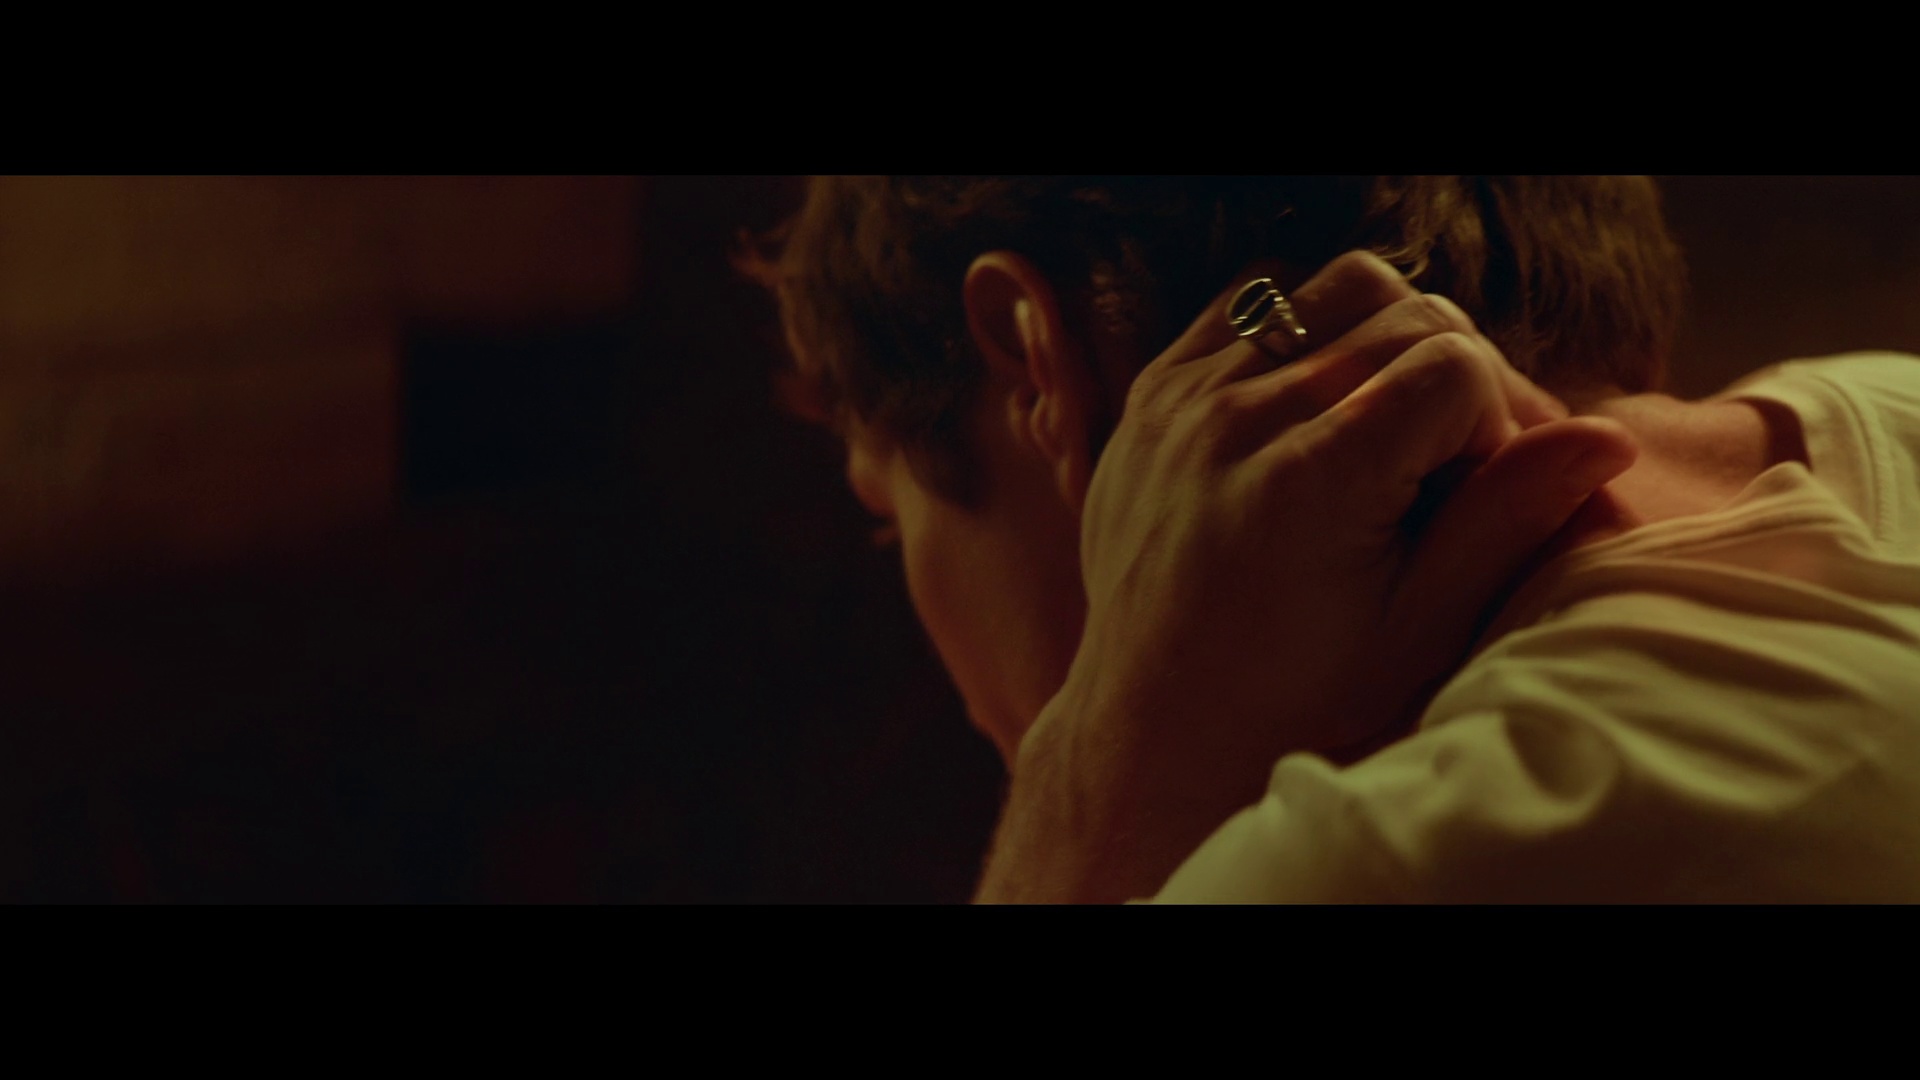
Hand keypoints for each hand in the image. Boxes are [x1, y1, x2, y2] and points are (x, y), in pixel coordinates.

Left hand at [980, 252, 1637, 902]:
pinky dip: (1304, 336)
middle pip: (1405, 313)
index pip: (1456, 365)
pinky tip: (1319, 414)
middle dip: (1455, 378)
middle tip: (1455, 466)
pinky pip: (1252, 306)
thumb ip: (1507, 523)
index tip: (1477, 495)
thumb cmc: (1292, 703)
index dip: (1494, 424)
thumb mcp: (1418, 633)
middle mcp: (1237, 420)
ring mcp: (1184, 398)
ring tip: (1390, 433)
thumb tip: (1605, 439)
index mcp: (1309, 479)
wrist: (1154, 731)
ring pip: (1333, 291)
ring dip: (1386, 342)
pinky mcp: (1152, 395)